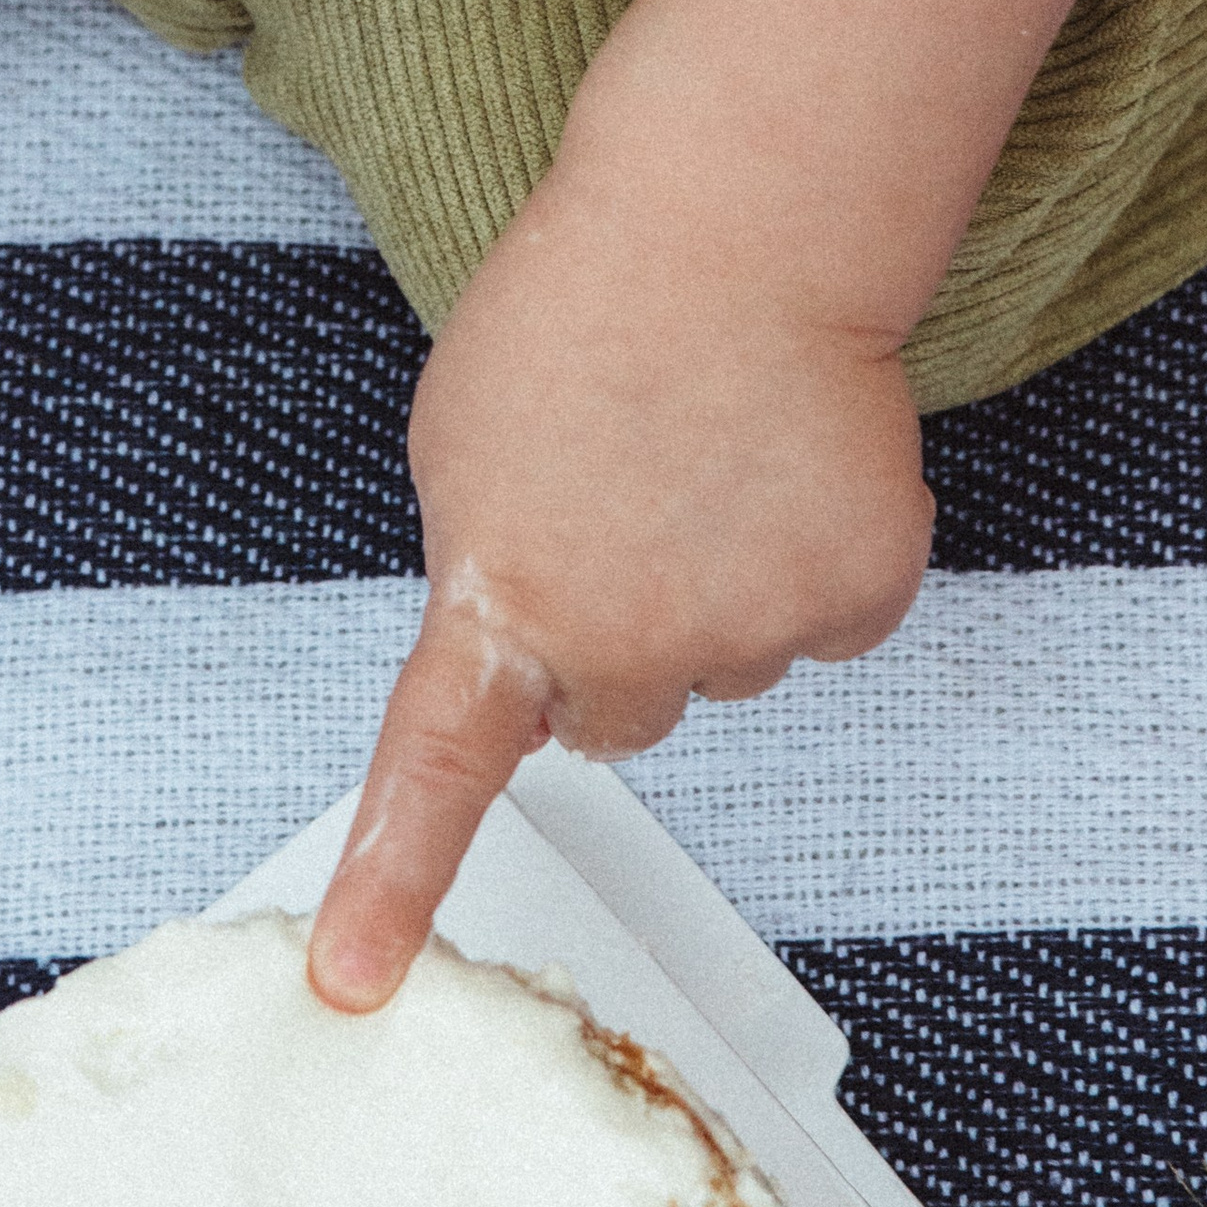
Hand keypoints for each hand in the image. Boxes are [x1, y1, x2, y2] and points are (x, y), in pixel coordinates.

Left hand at [306, 145, 933, 1009]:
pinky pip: (824, 623)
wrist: (732, 225)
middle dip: (618, 633)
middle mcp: (624, 644)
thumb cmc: (583, 311)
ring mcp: (749, 632)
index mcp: (499, 602)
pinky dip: (813, 558)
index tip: (352, 981)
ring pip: (726, 665)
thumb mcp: (464, 453)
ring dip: (714, 584)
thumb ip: (488, 575)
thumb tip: (534, 640)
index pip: (434, 773)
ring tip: (700, 454)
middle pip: (617, 715)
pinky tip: (785, 463)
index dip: (393, 886)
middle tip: (622, 506)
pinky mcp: (855, 597)